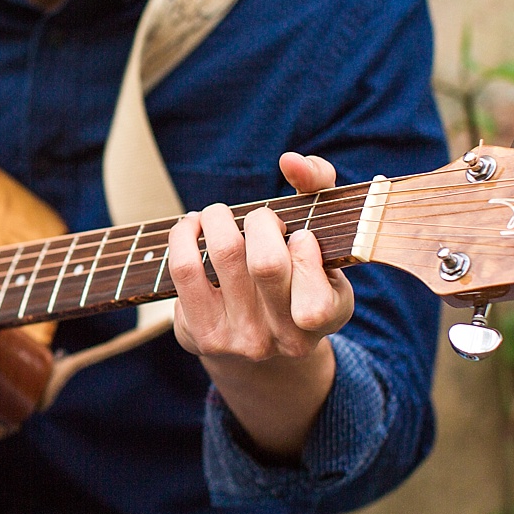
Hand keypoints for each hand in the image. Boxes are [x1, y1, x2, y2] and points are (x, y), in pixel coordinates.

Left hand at [168, 152, 353, 456]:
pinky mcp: (201, 336)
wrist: (262, 352)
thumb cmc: (295, 273)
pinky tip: (192, 227)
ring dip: (218, 218)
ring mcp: (242, 341)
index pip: (314, 270)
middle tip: (260, 217)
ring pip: (224, 254)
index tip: (299, 238)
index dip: (303, 244)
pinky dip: (185, 234)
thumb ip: (320, 186)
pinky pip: (185, 268)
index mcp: (328, 313)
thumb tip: (292, 161)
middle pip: (266, 261)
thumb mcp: (323, 236)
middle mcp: (286, 338)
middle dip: (261, 220)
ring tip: (219, 214)